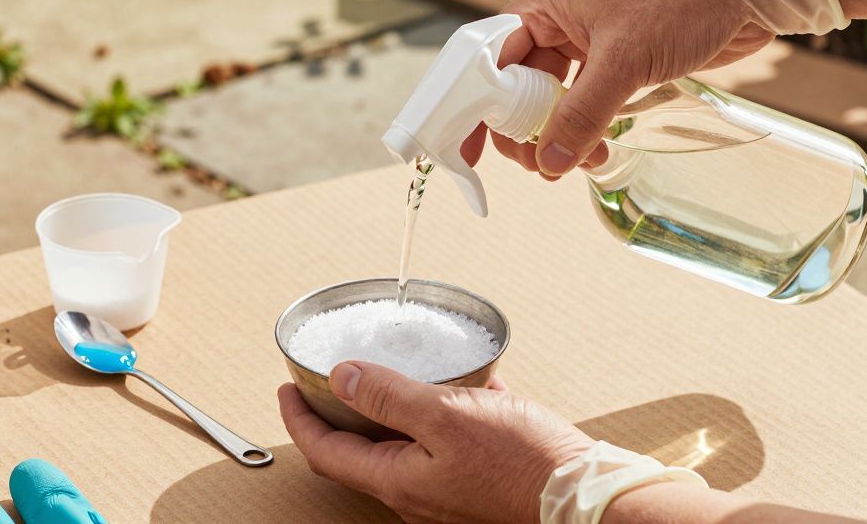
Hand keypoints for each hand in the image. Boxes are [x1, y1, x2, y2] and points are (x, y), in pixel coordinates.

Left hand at [279, 361, 594, 523]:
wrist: (581, 495)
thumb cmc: (519, 463)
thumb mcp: (445, 416)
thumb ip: (389, 396)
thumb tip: (342, 378)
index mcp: (397, 478)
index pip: (325, 451)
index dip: (299, 419)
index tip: (285, 389)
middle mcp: (416, 490)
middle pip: (359, 451)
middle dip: (338, 415)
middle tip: (327, 380)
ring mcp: (447, 488)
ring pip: (404, 444)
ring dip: (392, 409)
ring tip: (394, 371)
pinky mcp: (477, 479)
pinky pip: (448, 441)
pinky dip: (444, 411)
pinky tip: (467, 382)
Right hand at [461, 0, 773, 178]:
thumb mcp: (624, 60)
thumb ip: (582, 115)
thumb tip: (549, 163)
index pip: (490, 58)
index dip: (475, 104)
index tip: (468, 148)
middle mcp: (560, 15)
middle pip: (519, 82)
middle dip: (524, 128)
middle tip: (538, 166)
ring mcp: (591, 34)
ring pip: (555, 94)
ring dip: (559, 132)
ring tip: (575, 163)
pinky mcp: (621, 52)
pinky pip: (587, 96)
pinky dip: (587, 124)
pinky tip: (595, 149)